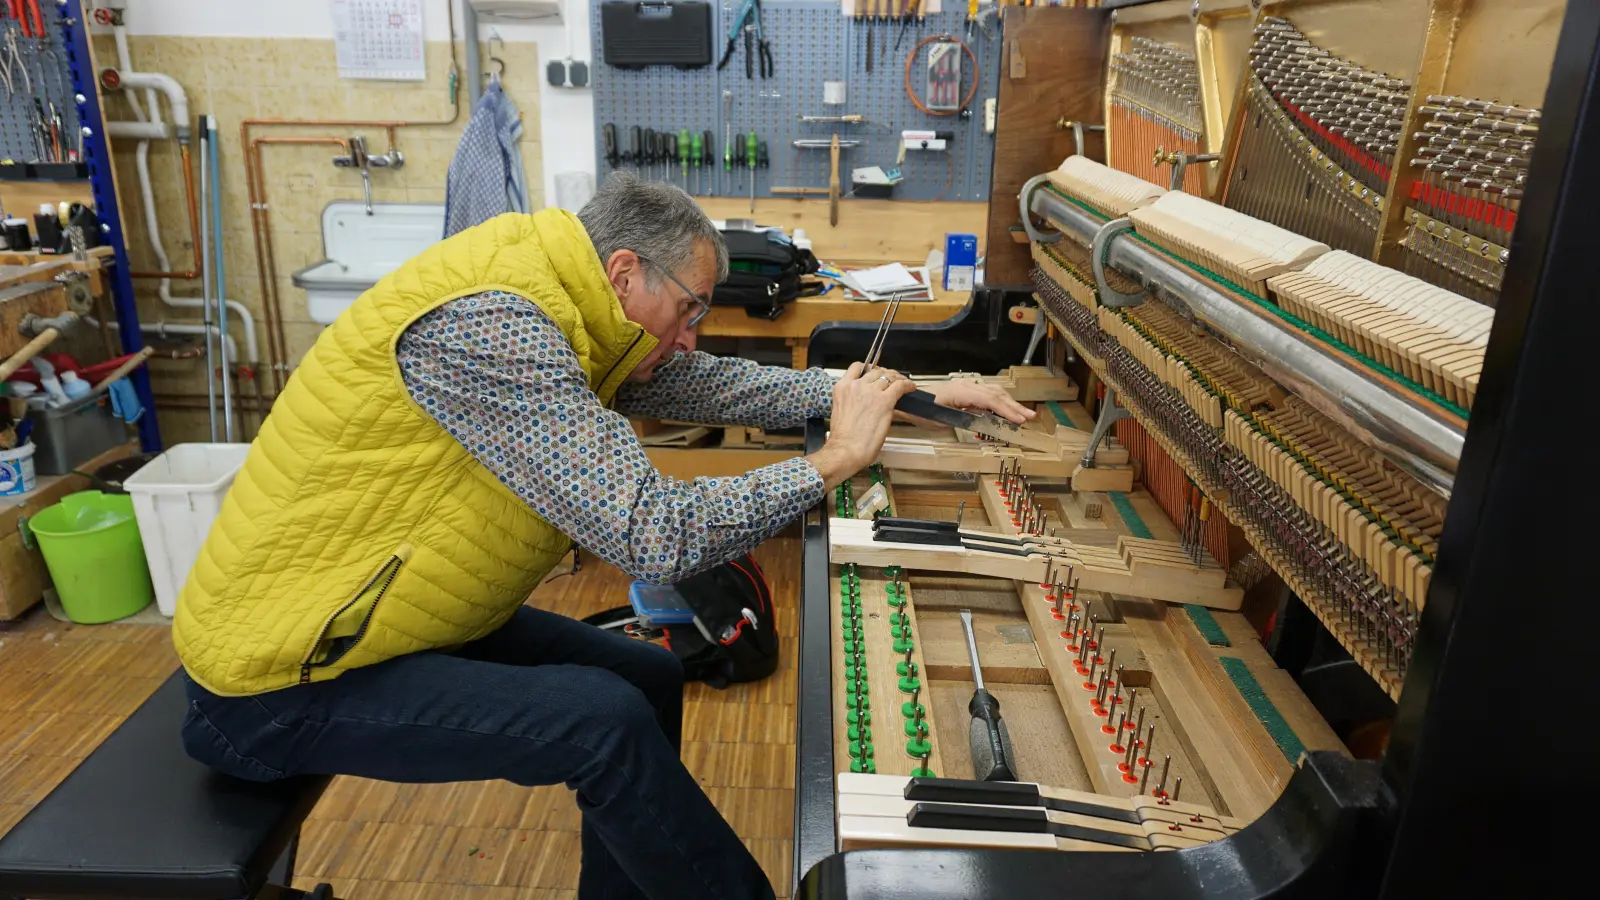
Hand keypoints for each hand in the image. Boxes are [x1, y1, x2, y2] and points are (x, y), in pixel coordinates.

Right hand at [808, 363, 917, 489]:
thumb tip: (865, 400)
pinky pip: (900, 386)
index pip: (857, 367)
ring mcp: (871, 391)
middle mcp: (856, 385)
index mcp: (842, 387)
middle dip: (886, 374)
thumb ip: (852, 400)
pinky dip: (907, 385)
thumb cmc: (843, 438)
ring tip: (904, 383)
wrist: (846, 449)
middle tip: (893, 380)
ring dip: (898, 378)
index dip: (869, 369)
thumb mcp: (842, 410)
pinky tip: (911, 388)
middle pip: (876, 371)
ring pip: (889, 376)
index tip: (875, 374)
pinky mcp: (885, 400)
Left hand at [901, 380, 1036, 427]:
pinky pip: (987, 394)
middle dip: (1014, 407)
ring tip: (1023, 415)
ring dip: (1009, 404)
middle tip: (1030, 417)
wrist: (909, 400)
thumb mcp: (942, 419)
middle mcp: (967, 386)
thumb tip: (984, 420)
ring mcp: (967, 386)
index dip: (1007, 411)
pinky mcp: (966, 390)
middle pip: (996, 395)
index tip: (1020, 420)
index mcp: (962, 392)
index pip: (990, 401)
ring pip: (994, 393)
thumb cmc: (922, 411)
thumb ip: (964, 418)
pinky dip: (1000, 402)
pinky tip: (1006, 410)